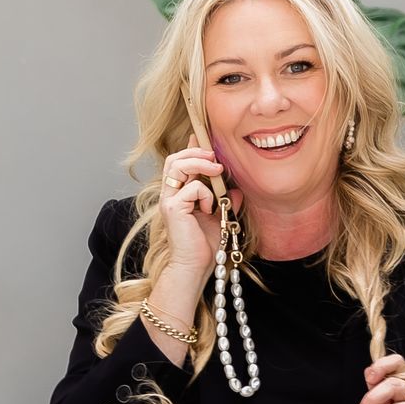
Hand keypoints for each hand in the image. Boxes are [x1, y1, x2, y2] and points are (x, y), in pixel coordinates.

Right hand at [152, 146, 230, 283]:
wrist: (196, 267)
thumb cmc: (205, 246)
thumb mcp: (219, 218)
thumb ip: (224, 201)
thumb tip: (235, 189)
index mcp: (178, 195)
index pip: (179, 164)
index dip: (190, 148)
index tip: (201, 137)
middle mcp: (170, 195)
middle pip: (174, 159)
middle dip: (195, 152)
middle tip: (215, 157)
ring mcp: (169, 201)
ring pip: (178, 166)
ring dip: (200, 163)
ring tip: (217, 170)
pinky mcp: (173, 208)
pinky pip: (193, 187)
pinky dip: (206, 194)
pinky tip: (209, 209)